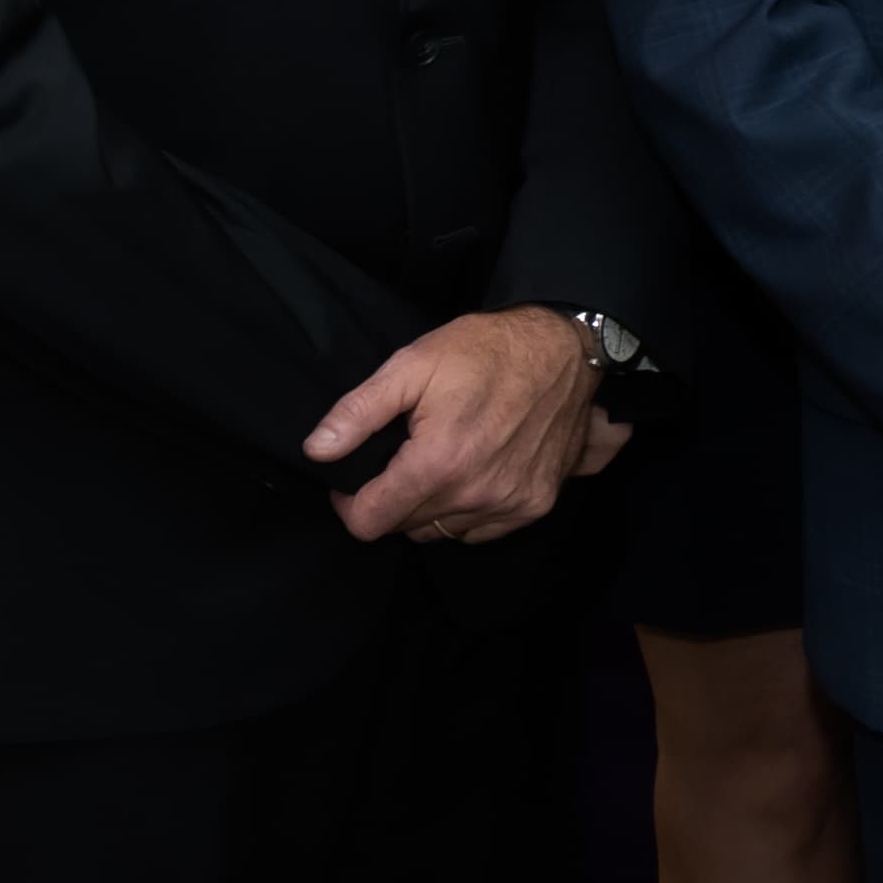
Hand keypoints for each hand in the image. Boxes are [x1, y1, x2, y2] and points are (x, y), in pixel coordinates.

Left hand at [306, 306, 605, 545]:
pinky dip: (465, 512)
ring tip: (435, 464)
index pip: (369, 522)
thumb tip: (316, 449)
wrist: (566, 351)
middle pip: (403, 528)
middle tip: (398, 459)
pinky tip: (470, 474)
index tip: (352, 478)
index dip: (349, 503)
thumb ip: (358, 412)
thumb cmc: (486, 351)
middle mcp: (475, 494)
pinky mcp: (535, 504)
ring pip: (440, 531)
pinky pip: (480, 531)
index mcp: (438, 463)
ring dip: (427, 507)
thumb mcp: (412, 364)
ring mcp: (510, 504)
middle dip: (389, 500)